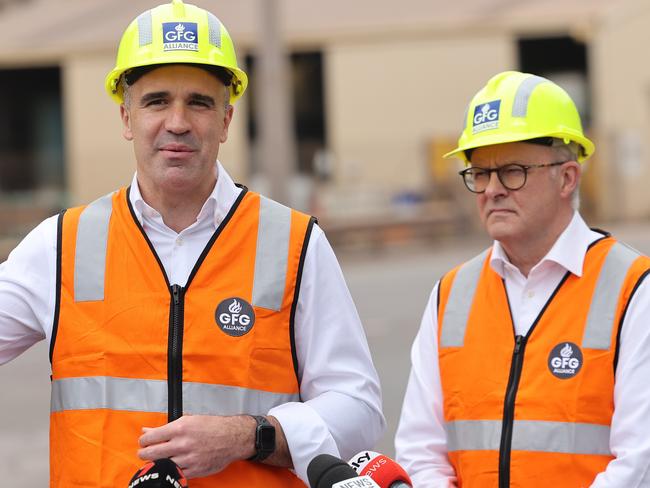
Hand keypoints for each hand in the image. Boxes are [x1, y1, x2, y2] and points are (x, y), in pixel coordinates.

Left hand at [138, 415, 255, 478]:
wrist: (232, 438)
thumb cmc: (213, 427)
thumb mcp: (189, 420)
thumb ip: (166, 427)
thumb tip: (147, 430)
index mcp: (180, 428)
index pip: (150, 437)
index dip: (143, 441)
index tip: (144, 442)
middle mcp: (182, 443)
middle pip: (151, 453)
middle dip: (144, 453)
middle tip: (145, 452)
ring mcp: (188, 458)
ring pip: (162, 465)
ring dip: (156, 463)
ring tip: (158, 459)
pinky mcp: (194, 470)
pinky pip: (175, 474)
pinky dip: (170, 470)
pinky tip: (170, 465)